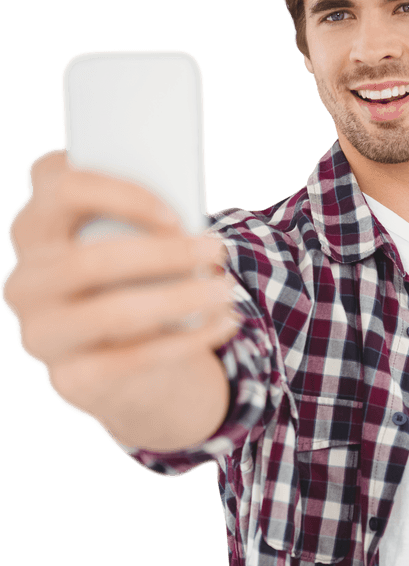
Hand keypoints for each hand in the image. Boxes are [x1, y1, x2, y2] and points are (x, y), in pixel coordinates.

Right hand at [2, 148, 237, 429]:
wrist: (117, 366)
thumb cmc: (132, 282)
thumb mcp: (132, 246)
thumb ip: (146, 225)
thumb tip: (193, 231)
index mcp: (36, 227)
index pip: (58, 186)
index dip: (118, 195)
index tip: (176, 214)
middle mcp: (25, 281)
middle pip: (89, 261)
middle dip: (165, 255)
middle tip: (219, 250)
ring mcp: (41, 334)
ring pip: (114, 313)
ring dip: (182, 299)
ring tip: (226, 291)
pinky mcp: (70, 378)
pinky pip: (135, 358)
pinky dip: (190, 340)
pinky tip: (225, 323)